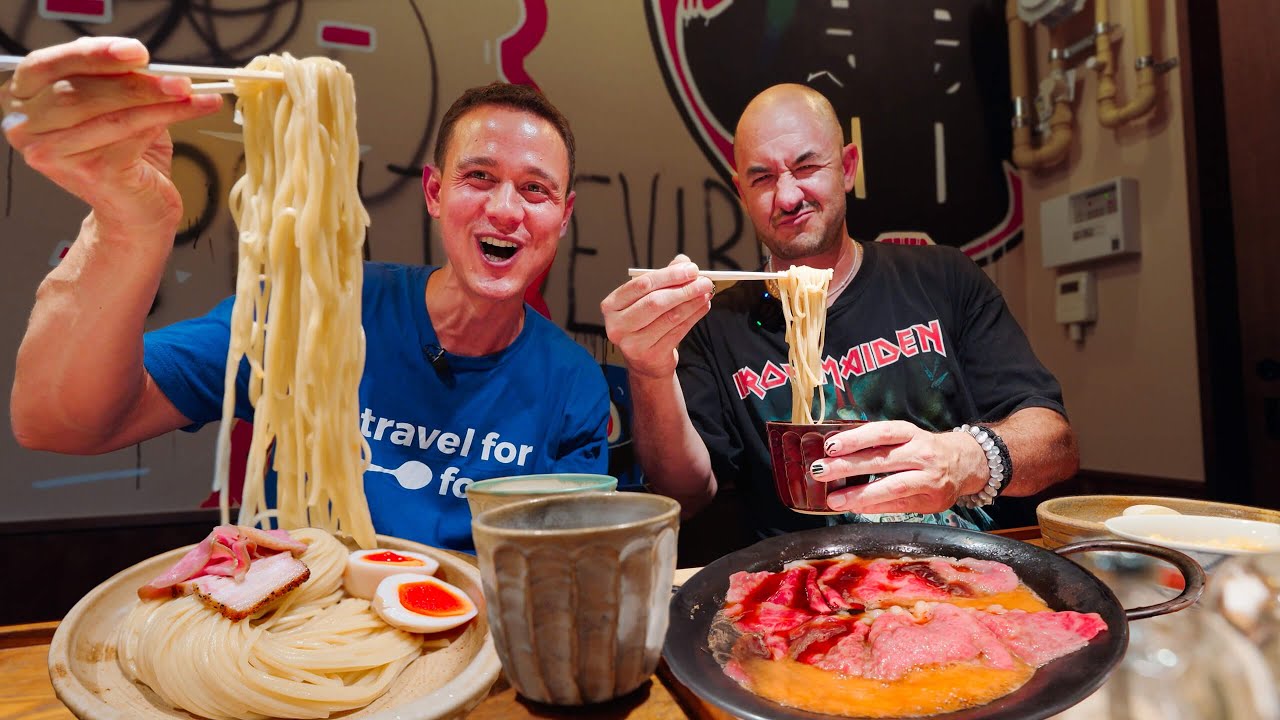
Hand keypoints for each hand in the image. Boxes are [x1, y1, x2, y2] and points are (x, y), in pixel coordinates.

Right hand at [0, 37, 222, 234]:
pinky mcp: (91, 172)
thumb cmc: (122, 158)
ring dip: (158, 98)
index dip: (92, 54)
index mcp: (25, 104)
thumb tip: (137, 57)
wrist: (135, 212)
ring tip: (191, 92)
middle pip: (78, 90)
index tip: (135, 51)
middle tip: (175, 77)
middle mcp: (29, 130)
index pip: (48, 65)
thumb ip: (112, 80)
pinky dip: (168, 116)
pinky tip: (192, 109)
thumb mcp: (112, 108)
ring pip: (111, 112)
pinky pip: (133, 133)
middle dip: (132, 80)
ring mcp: (56, 154)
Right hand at [601, 254, 713, 378]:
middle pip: (655, 302)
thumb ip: (664, 278)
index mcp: (612, 305)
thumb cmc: (644, 322)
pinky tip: (703, 307)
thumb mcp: (647, 298)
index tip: (691, 269)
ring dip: (692, 303)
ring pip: (670, 317)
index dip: (669, 275)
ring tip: (707, 293)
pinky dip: (694, 317)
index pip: (642, 284)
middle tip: (705, 282)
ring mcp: (633, 343)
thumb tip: (684, 262)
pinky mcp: (651, 355)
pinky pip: (678, 332)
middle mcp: (618, 325)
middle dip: (684, 289)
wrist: (644, 359)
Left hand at [810, 420, 988, 513]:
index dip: (856, 438)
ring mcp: (929, 479)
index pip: (882, 432)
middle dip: (847, 467)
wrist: (965, 463)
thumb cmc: (922, 448)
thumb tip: (835, 452)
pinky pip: (898, 505)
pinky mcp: (932, 501)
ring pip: (892, 487)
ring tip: (834, 500)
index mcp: (911, 433)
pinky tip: (855, 508)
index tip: (831, 445)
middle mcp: (922, 453)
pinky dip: (874, 507)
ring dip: (859, 495)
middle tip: (820, 471)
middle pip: (882, 460)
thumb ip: (877, 443)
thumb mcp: (904, 437)